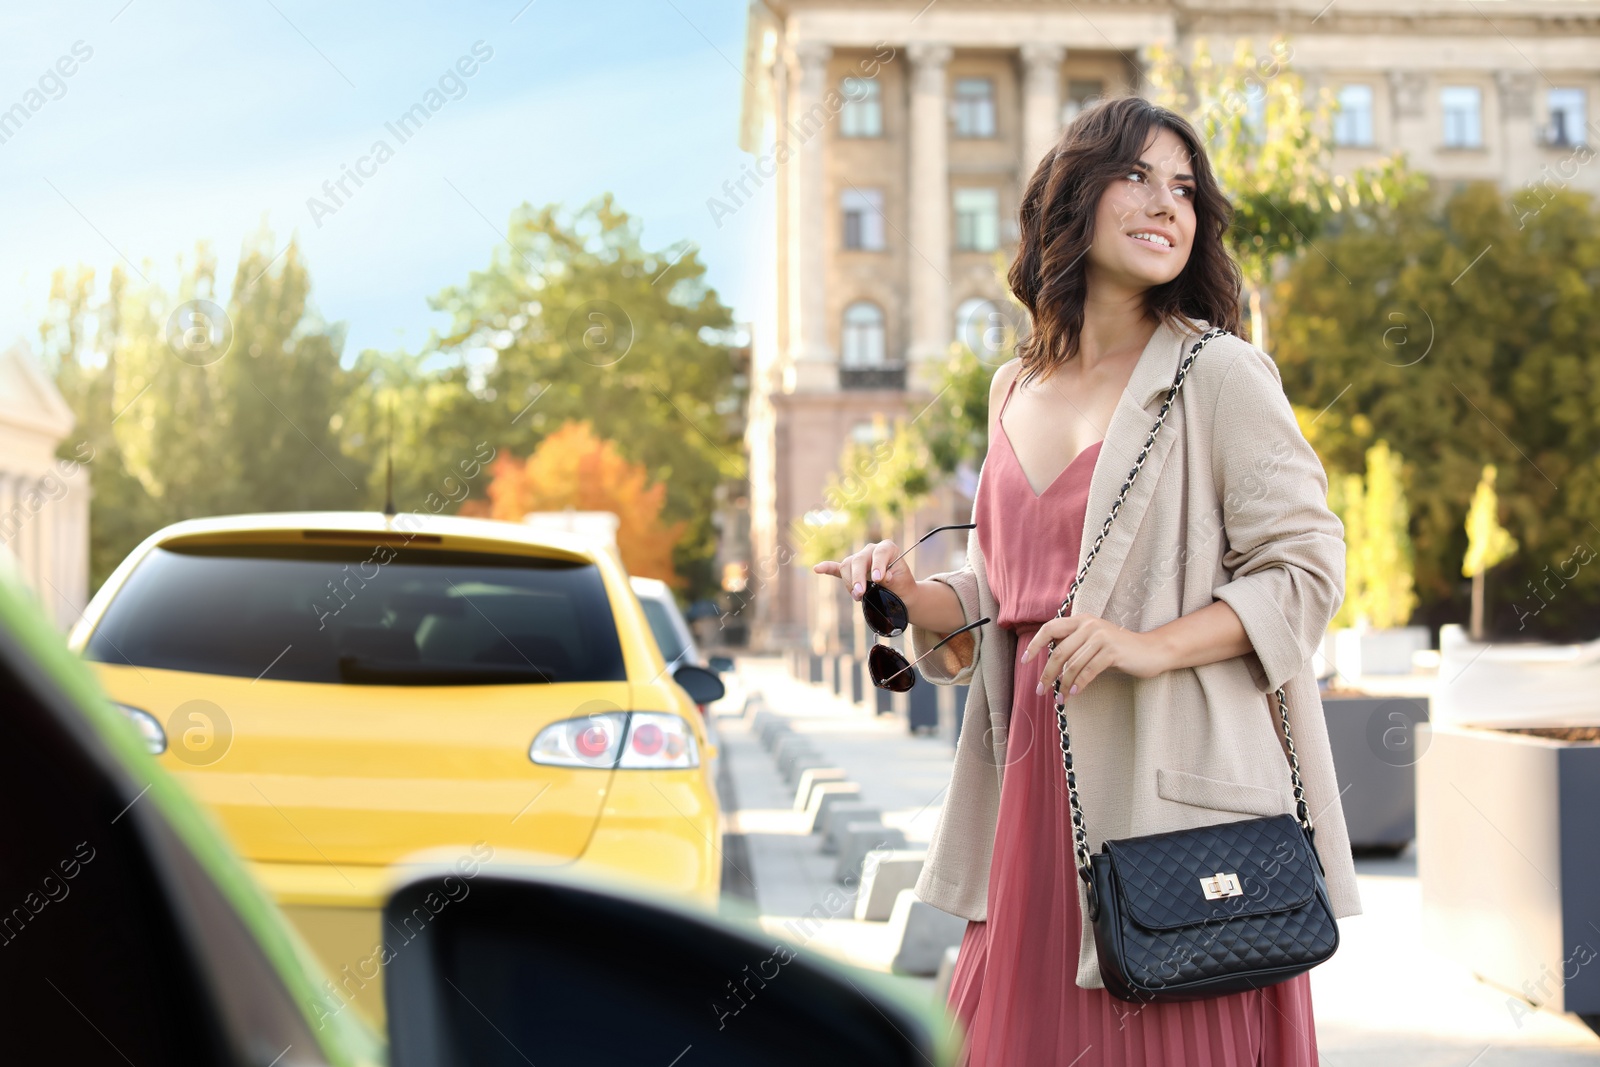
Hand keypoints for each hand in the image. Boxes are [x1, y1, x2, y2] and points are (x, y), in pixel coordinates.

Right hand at [812, 540, 916, 602]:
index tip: (879, 580)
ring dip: (850, 582)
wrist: (902, 595)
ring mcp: (859, 560)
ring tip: (858, 596)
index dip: (878, 565)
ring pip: (847, 566)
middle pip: (858, 560)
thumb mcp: (903, 582)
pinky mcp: (851, 571)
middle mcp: (871, 551)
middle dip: (858, 577)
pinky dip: (827, 568)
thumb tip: (880, 578)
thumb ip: (892, 578)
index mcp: (887, 549)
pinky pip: (836, 568)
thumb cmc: (903, 586)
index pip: (880, 553)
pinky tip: (817, 569)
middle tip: (861, 593)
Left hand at [1019, 615, 1169, 696]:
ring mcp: (1101, 637)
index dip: (1034, 644)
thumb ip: (1074, 644)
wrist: (1151, 651)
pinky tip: (1073, 693)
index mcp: (1081, 620)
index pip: (1050, 628)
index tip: (1024, 660)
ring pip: (1072, 664)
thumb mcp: (1094, 641)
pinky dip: (1078, 684)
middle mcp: (1089, 625)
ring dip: (1062, 684)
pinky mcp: (1112, 652)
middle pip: (1058, 651)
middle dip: (1046, 673)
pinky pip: (1087, 671)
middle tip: (1040, 690)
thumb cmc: (1119, 649)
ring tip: (1059, 698)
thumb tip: (1049, 660)